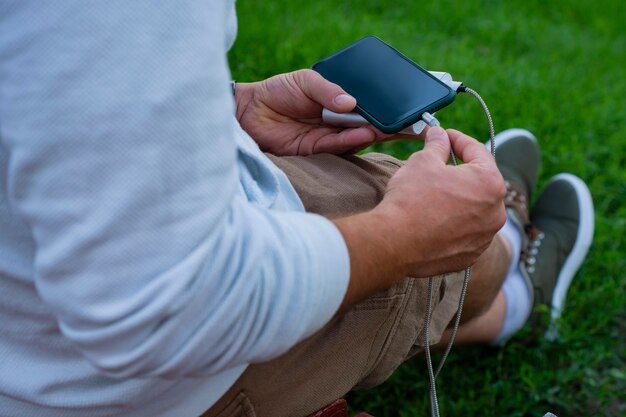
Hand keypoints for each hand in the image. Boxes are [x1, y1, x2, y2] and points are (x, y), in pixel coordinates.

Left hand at [234, 69, 395, 155]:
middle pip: (369, 124)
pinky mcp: (317, 150)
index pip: (367, 106)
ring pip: (358, 137)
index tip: (407, 109)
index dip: (386, 108)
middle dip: (392, 125)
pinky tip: (368, 133)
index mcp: (337, 102)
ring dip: (377, 133)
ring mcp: (328, 136)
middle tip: (416, 124)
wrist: (249, 112)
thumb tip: (351, 102)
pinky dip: (354, 140)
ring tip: (396, 128)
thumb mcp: (306, 81)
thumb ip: (328, 90)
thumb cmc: (276, 91)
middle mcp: (336, 121)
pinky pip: (339, 145)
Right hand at [375, 127, 506, 276]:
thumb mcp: (423, 161)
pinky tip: (435, 218)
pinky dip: (454, 223)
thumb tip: (439, 135)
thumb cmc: (411, 199)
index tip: (444, 135)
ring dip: (459, 199)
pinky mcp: (470, 255)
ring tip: (435, 193)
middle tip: (440, 163)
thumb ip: (437, 144)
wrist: (395, 243)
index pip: (477, 151)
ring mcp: (484, 237)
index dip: (458, 139)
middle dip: (461, 170)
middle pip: (480, 182)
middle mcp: (495, 212)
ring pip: (474, 209)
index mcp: (489, 182)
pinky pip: (466, 232)